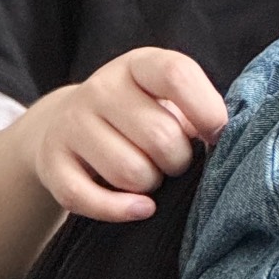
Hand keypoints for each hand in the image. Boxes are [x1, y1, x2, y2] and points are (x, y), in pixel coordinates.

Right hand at [19, 47, 228, 221]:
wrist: (71, 128)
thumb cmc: (142, 119)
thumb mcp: (170, 103)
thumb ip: (199, 113)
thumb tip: (226, 142)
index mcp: (138, 66)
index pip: (176, 74)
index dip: (207, 110)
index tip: (216, 135)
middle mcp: (101, 88)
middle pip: (160, 137)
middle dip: (179, 162)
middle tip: (174, 164)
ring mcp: (71, 124)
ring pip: (131, 173)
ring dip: (151, 187)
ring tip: (149, 176)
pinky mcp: (52, 162)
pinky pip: (90, 199)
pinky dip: (122, 211)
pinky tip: (140, 207)